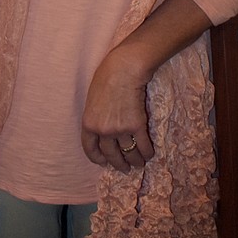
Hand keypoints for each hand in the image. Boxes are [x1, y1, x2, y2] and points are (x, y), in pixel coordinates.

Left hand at [81, 49, 154, 173]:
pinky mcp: (137, 126)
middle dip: (119, 164)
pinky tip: (149, 154)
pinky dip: (147, 153)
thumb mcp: (92, 98)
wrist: (124, 69)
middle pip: (111, 155)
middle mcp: (103, 130)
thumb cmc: (106, 77)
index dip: (98, 159)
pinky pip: (143, 146)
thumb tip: (101, 127)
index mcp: (88, 123)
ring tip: (139, 163)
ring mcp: (120, 130)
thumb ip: (95, 116)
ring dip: (135, 161)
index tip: (104, 162)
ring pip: (129, 153)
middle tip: (125, 168)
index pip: (90, 149)